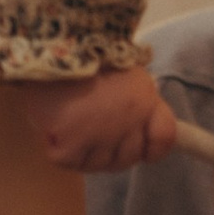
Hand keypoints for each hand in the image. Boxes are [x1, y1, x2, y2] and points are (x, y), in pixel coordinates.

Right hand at [17, 66, 181, 174]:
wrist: (49, 49)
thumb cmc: (85, 55)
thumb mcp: (125, 71)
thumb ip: (139, 101)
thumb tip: (142, 128)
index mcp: (145, 100)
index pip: (164, 138)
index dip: (153, 148)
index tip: (143, 149)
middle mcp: (129, 122)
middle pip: (129, 158)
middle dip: (113, 151)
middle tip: (92, 131)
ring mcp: (101, 137)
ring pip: (98, 165)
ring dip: (85, 152)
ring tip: (71, 125)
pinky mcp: (72, 147)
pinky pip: (71, 163)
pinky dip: (61, 151)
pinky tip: (56, 130)